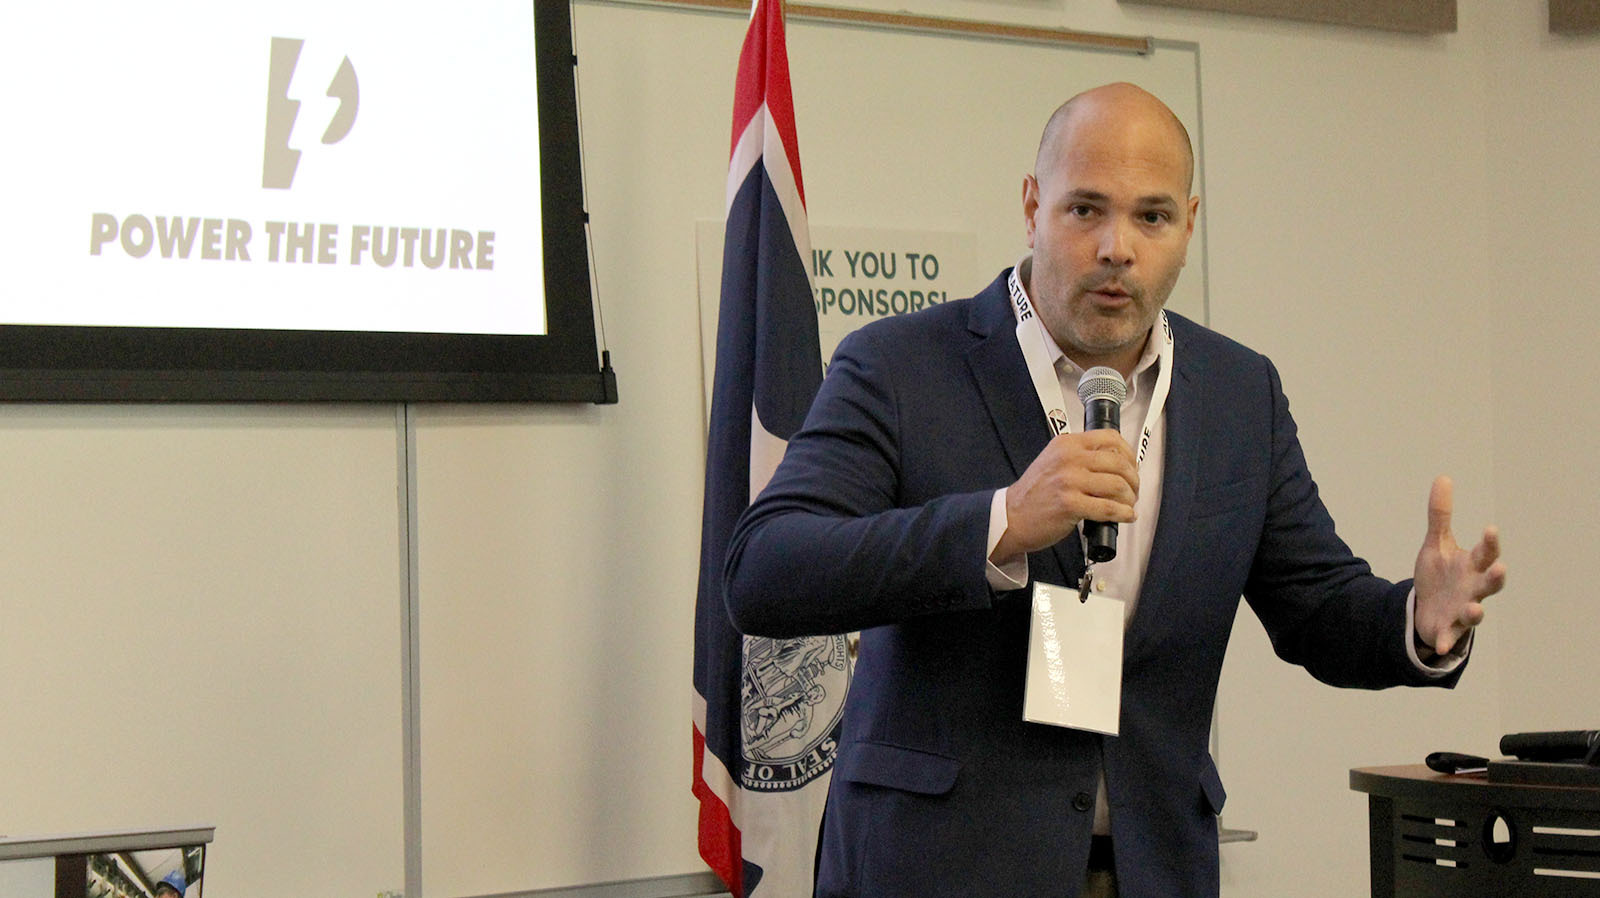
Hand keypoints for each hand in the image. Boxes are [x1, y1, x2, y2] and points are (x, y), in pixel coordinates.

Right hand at [991, 429, 1137, 561]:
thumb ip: (1081, 456)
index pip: (1110, 438)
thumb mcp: (1055, 461)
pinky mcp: (1070, 504)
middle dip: (1133, 480)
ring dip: (1130, 498)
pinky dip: (1123, 514)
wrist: (1012, 516)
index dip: (1128, 453)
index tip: (1132, 466)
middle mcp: (1069, 458)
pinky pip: (1108, 508)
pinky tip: (1125, 516)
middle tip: (1133, 491)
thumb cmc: (1035, 493)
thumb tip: (1116, 464)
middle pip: (1118, 463)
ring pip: (1117, 486)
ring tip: (1128, 505)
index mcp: (1067, 444)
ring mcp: (1069, 481)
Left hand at [1413, 475, 1505, 655]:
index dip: (1490, 543)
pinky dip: (1446, 641)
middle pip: (1489, 583)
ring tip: (1474, 609)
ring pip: (1474, 613)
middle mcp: (1472, 588)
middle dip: (1495, 577)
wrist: (1427, 608)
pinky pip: (1448, 637)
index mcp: (1471, 566)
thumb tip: (1443, 477)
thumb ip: (1440, 515)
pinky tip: (1440, 646)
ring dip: (1475, 612)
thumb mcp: (1435, 543)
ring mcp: (1462, 610)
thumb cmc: (1439, 574)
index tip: (1490, 529)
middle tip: (1500, 568)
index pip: (1485, 553)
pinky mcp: (1448, 629)